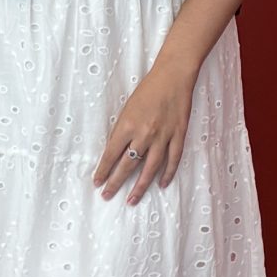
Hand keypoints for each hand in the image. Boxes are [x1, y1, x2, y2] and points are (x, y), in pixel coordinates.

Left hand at [93, 64, 196, 203]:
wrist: (173, 76)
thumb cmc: (148, 89)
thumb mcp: (127, 108)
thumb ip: (123, 130)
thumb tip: (116, 152)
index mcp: (127, 125)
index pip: (111, 154)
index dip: (103, 170)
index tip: (97, 182)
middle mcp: (144, 133)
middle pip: (128, 165)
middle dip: (116, 182)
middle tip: (108, 196)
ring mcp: (163, 136)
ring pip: (150, 168)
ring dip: (140, 186)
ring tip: (132, 200)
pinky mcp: (178, 135)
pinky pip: (172, 159)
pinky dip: (167, 174)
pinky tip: (161, 185)